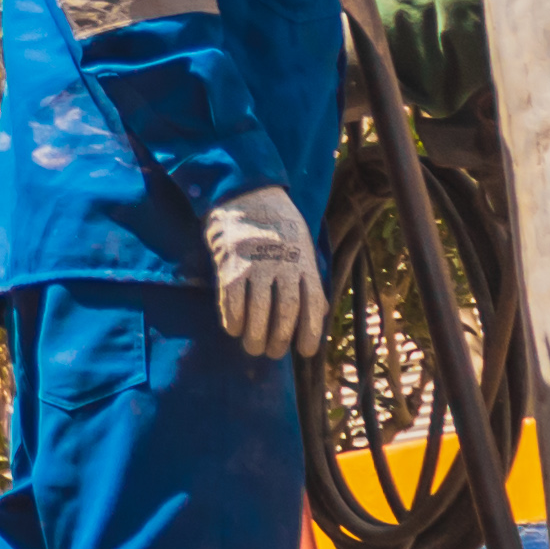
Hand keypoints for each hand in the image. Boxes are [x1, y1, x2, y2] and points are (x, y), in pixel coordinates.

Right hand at [202, 184, 322, 357]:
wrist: (249, 196)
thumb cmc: (280, 229)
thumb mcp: (304, 248)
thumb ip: (310, 280)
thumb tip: (318, 315)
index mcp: (305, 262)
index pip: (312, 305)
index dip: (311, 333)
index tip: (305, 351)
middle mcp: (283, 264)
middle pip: (285, 312)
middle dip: (279, 339)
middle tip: (272, 352)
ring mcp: (256, 264)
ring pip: (258, 311)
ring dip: (255, 336)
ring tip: (253, 347)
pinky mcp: (231, 264)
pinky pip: (232, 300)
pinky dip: (233, 319)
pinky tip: (234, 329)